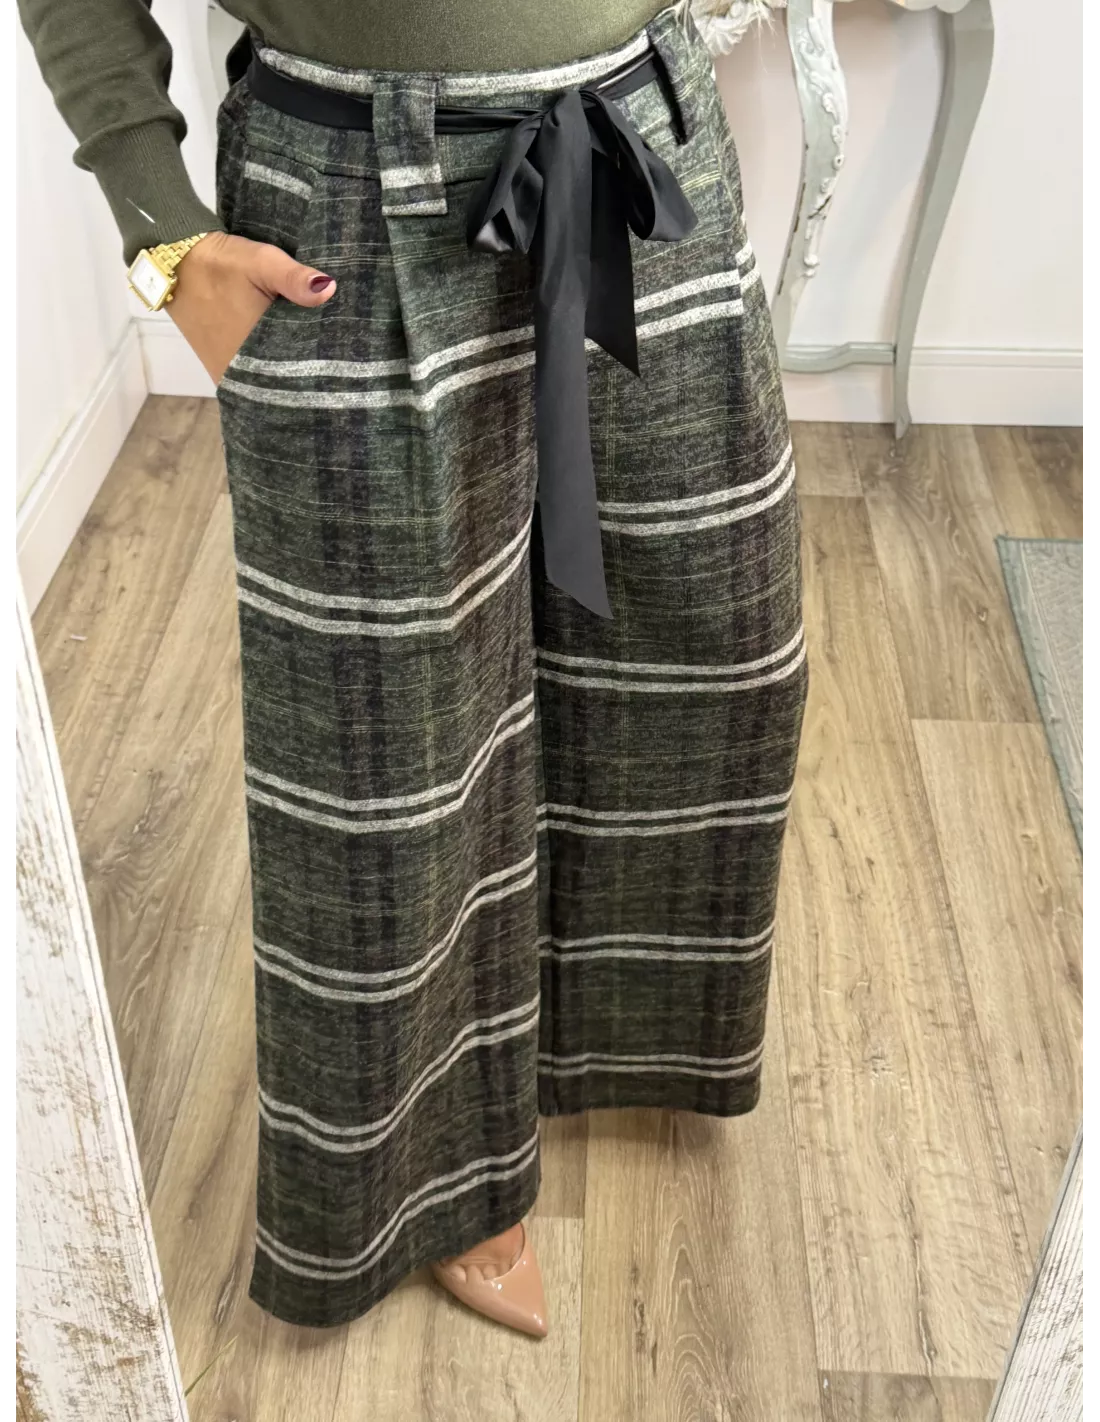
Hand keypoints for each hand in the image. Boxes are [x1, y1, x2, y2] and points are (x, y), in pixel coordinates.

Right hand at [166, 231, 336, 384]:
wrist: (172, 261)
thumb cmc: (220, 262)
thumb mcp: (260, 261)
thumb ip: (294, 277)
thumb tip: (328, 289)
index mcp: (258, 351)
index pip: (305, 372)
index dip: (325, 364)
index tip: (342, 351)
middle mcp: (242, 373)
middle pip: (288, 381)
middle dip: (310, 369)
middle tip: (333, 352)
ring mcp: (228, 376)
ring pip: (270, 382)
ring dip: (288, 370)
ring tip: (316, 354)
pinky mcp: (219, 371)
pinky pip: (252, 379)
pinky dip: (269, 369)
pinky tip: (286, 354)